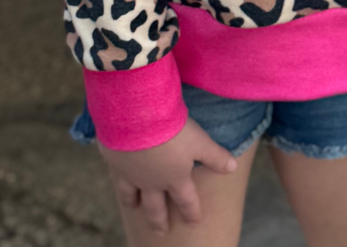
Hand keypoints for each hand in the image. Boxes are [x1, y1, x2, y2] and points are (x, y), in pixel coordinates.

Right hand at [98, 115, 237, 236]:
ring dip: (133, 202)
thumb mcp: (199, 141)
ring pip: (130, 195)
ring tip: (134, 207)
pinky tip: (114, 175)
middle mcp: (152, 181)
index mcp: (175, 178)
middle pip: (155, 207)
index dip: (191, 212)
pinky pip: (115, 174)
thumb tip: (233, 167)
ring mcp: (130, 173)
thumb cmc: (172, 129)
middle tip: (160, 231)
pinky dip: (116, 178)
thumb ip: (215, 156)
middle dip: (159, 220)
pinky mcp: (114, 160)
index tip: (194, 222)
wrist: (136, 116)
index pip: (186, 201)